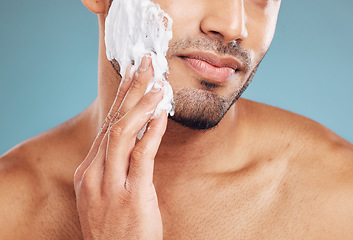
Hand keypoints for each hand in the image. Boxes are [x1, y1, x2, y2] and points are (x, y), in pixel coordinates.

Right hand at [74, 56, 165, 239]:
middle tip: (145, 64)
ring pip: (122, 133)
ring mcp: (110, 184)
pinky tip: (161, 113)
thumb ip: (114, 166)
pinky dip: (151, 131)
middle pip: (112, 121)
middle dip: (130, 89)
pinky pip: (141, 155)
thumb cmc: (116, 227)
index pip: (106, 125)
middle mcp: (95, 173)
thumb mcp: (106, 194)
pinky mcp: (131, 195)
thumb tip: (134, 139)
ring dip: (141, 104)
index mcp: (90, 171)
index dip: (121, 98)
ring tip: (157, 82)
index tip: (132, 75)